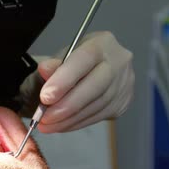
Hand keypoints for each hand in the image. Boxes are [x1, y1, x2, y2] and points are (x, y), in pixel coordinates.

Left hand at [19, 31, 133, 132]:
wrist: (88, 72)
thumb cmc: (72, 63)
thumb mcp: (59, 58)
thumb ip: (53, 65)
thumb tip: (45, 69)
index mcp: (102, 43)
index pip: (85, 59)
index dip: (64, 80)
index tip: (45, 97)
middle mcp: (119, 62)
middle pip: (94, 87)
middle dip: (66, 106)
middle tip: (44, 118)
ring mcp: (124, 84)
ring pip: (96, 106)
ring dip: (69, 120)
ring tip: (48, 125)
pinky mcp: (122, 103)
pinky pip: (98, 116)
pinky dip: (76, 123)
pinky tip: (61, 125)